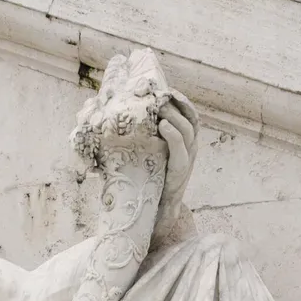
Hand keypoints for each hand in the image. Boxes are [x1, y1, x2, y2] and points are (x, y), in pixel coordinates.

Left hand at [154, 91, 198, 240]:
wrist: (154, 212)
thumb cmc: (146, 181)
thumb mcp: (147, 153)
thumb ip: (141, 136)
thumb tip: (110, 116)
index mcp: (184, 142)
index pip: (189, 114)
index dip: (180, 100)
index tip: (164, 89)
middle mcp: (190, 148)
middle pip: (190, 117)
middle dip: (176, 103)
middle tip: (159, 94)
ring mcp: (188, 160)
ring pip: (187, 130)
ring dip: (173, 115)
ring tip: (159, 107)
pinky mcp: (181, 172)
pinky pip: (181, 149)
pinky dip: (173, 135)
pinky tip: (162, 126)